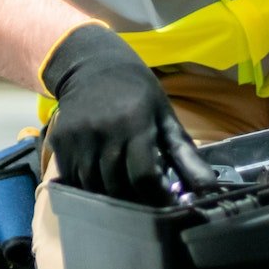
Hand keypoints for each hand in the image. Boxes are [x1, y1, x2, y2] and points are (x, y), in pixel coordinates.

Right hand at [42, 25, 217, 203]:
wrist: (90, 64)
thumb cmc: (136, 92)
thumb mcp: (165, 116)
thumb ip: (185, 154)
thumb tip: (208, 189)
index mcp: (135, 123)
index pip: (145, 176)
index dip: (157, 196)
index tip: (166, 204)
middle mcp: (104, 132)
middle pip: (119, 186)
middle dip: (136, 200)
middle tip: (146, 200)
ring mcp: (78, 138)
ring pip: (94, 187)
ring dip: (111, 197)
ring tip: (124, 192)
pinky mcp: (60, 142)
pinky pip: (73, 180)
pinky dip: (88, 188)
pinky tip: (101, 181)